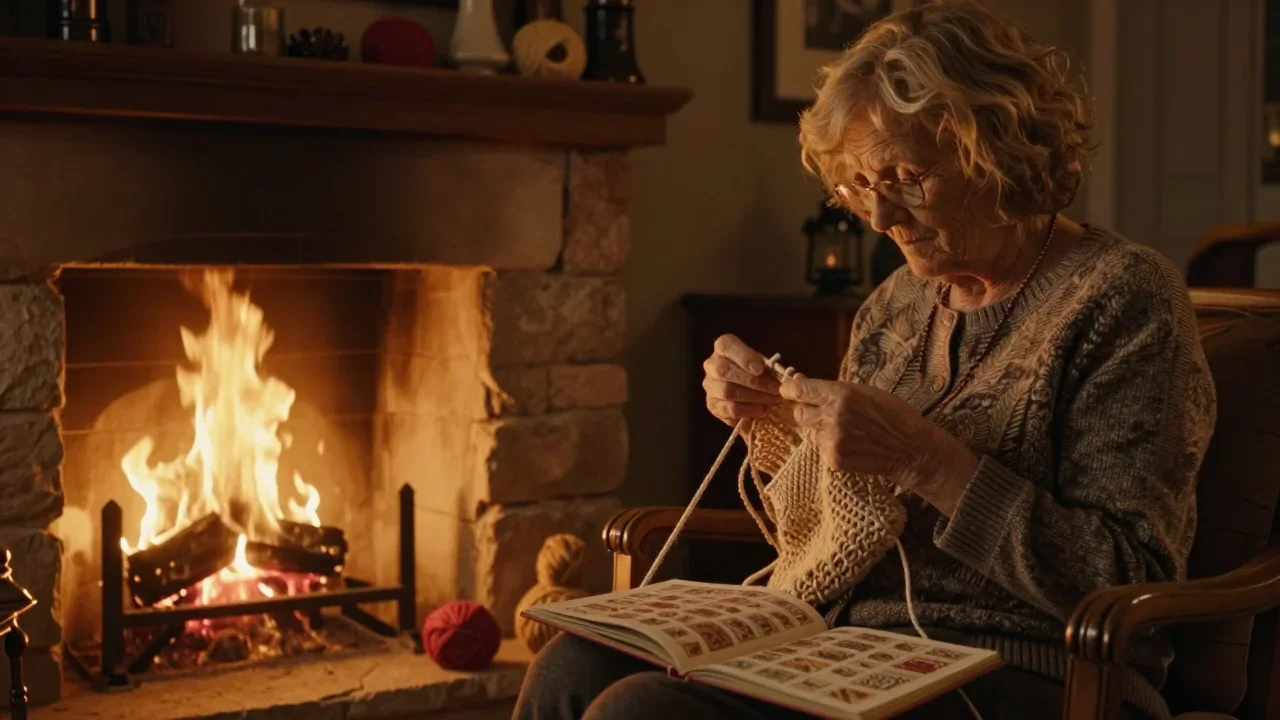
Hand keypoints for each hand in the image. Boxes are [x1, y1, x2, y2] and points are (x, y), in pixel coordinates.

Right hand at [701, 334, 787, 425]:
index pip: (726, 346)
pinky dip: (749, 410)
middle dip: (752, 381)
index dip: (743, 357)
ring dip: (754, 397)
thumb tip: (776, 377)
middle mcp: (712, 365)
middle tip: (774, 388)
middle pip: (723, 371)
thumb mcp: (763, 362)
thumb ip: (766, 366)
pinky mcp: (713, 405)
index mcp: (723, 348)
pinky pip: (729, 410)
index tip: (760, 368)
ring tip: (773, 400)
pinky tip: (763, 409)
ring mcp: (710, 386)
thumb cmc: (757, 372)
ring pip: (727, 392)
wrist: (749, 390)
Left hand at [778, 377, 978, 515]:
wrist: (909, 449)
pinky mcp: (833, 460)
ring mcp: (832, 441)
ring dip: (817, 429)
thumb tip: (799, 382)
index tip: (789, 390)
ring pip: (808, 432)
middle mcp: (833, 418)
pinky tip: (848, 443)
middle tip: (819, 410)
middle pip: (798, 413)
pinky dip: (827, 444)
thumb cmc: (890, 414)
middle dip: (805, 410)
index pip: (799, 390)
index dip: (790, 389)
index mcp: (841, 395)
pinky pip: (818, 448)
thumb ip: (830, 389)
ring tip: (842, 429)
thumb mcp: (863, 391)